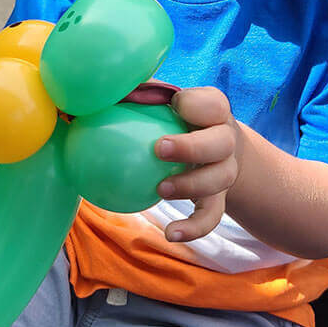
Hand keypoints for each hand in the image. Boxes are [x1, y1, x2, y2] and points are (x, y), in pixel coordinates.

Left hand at [154, 87, 240, 242]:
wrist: (213, 149)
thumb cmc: (175, 119)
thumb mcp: (163, 102)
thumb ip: (140, 95)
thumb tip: (102, 92)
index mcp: (213, 110)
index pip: (213, 104)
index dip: (194, 104)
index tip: (173, 103)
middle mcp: (225, 139)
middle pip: (221, 143)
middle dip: (193, 147)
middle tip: (159, 149)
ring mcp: (225, 170)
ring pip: (220, 179)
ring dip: (191, 185)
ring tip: (160, 190)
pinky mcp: (219, 198)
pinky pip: (212, 216)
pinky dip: (194, 228)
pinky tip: (170, 234)